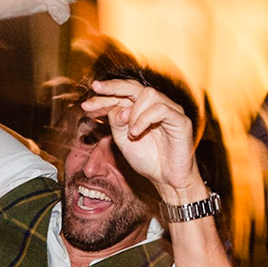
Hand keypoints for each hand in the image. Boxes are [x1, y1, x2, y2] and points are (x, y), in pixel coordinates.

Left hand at [80, 79, 200, 199]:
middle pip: (134, 86)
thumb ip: (116, 123)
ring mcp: (170, 110)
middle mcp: (156, 106)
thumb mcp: (123, 141)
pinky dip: (144, 119)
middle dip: (113, 87)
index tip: (86, 105)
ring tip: (129, 132)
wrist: (166, 180)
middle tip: (96, 88)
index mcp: (141, 109)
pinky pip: (160, 109)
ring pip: (148, 94)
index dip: (104, 97)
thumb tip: (117, 109)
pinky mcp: (180, 120)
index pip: (122, 94)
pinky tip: (136, 132)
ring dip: (133, 111)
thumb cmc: (148, 160)